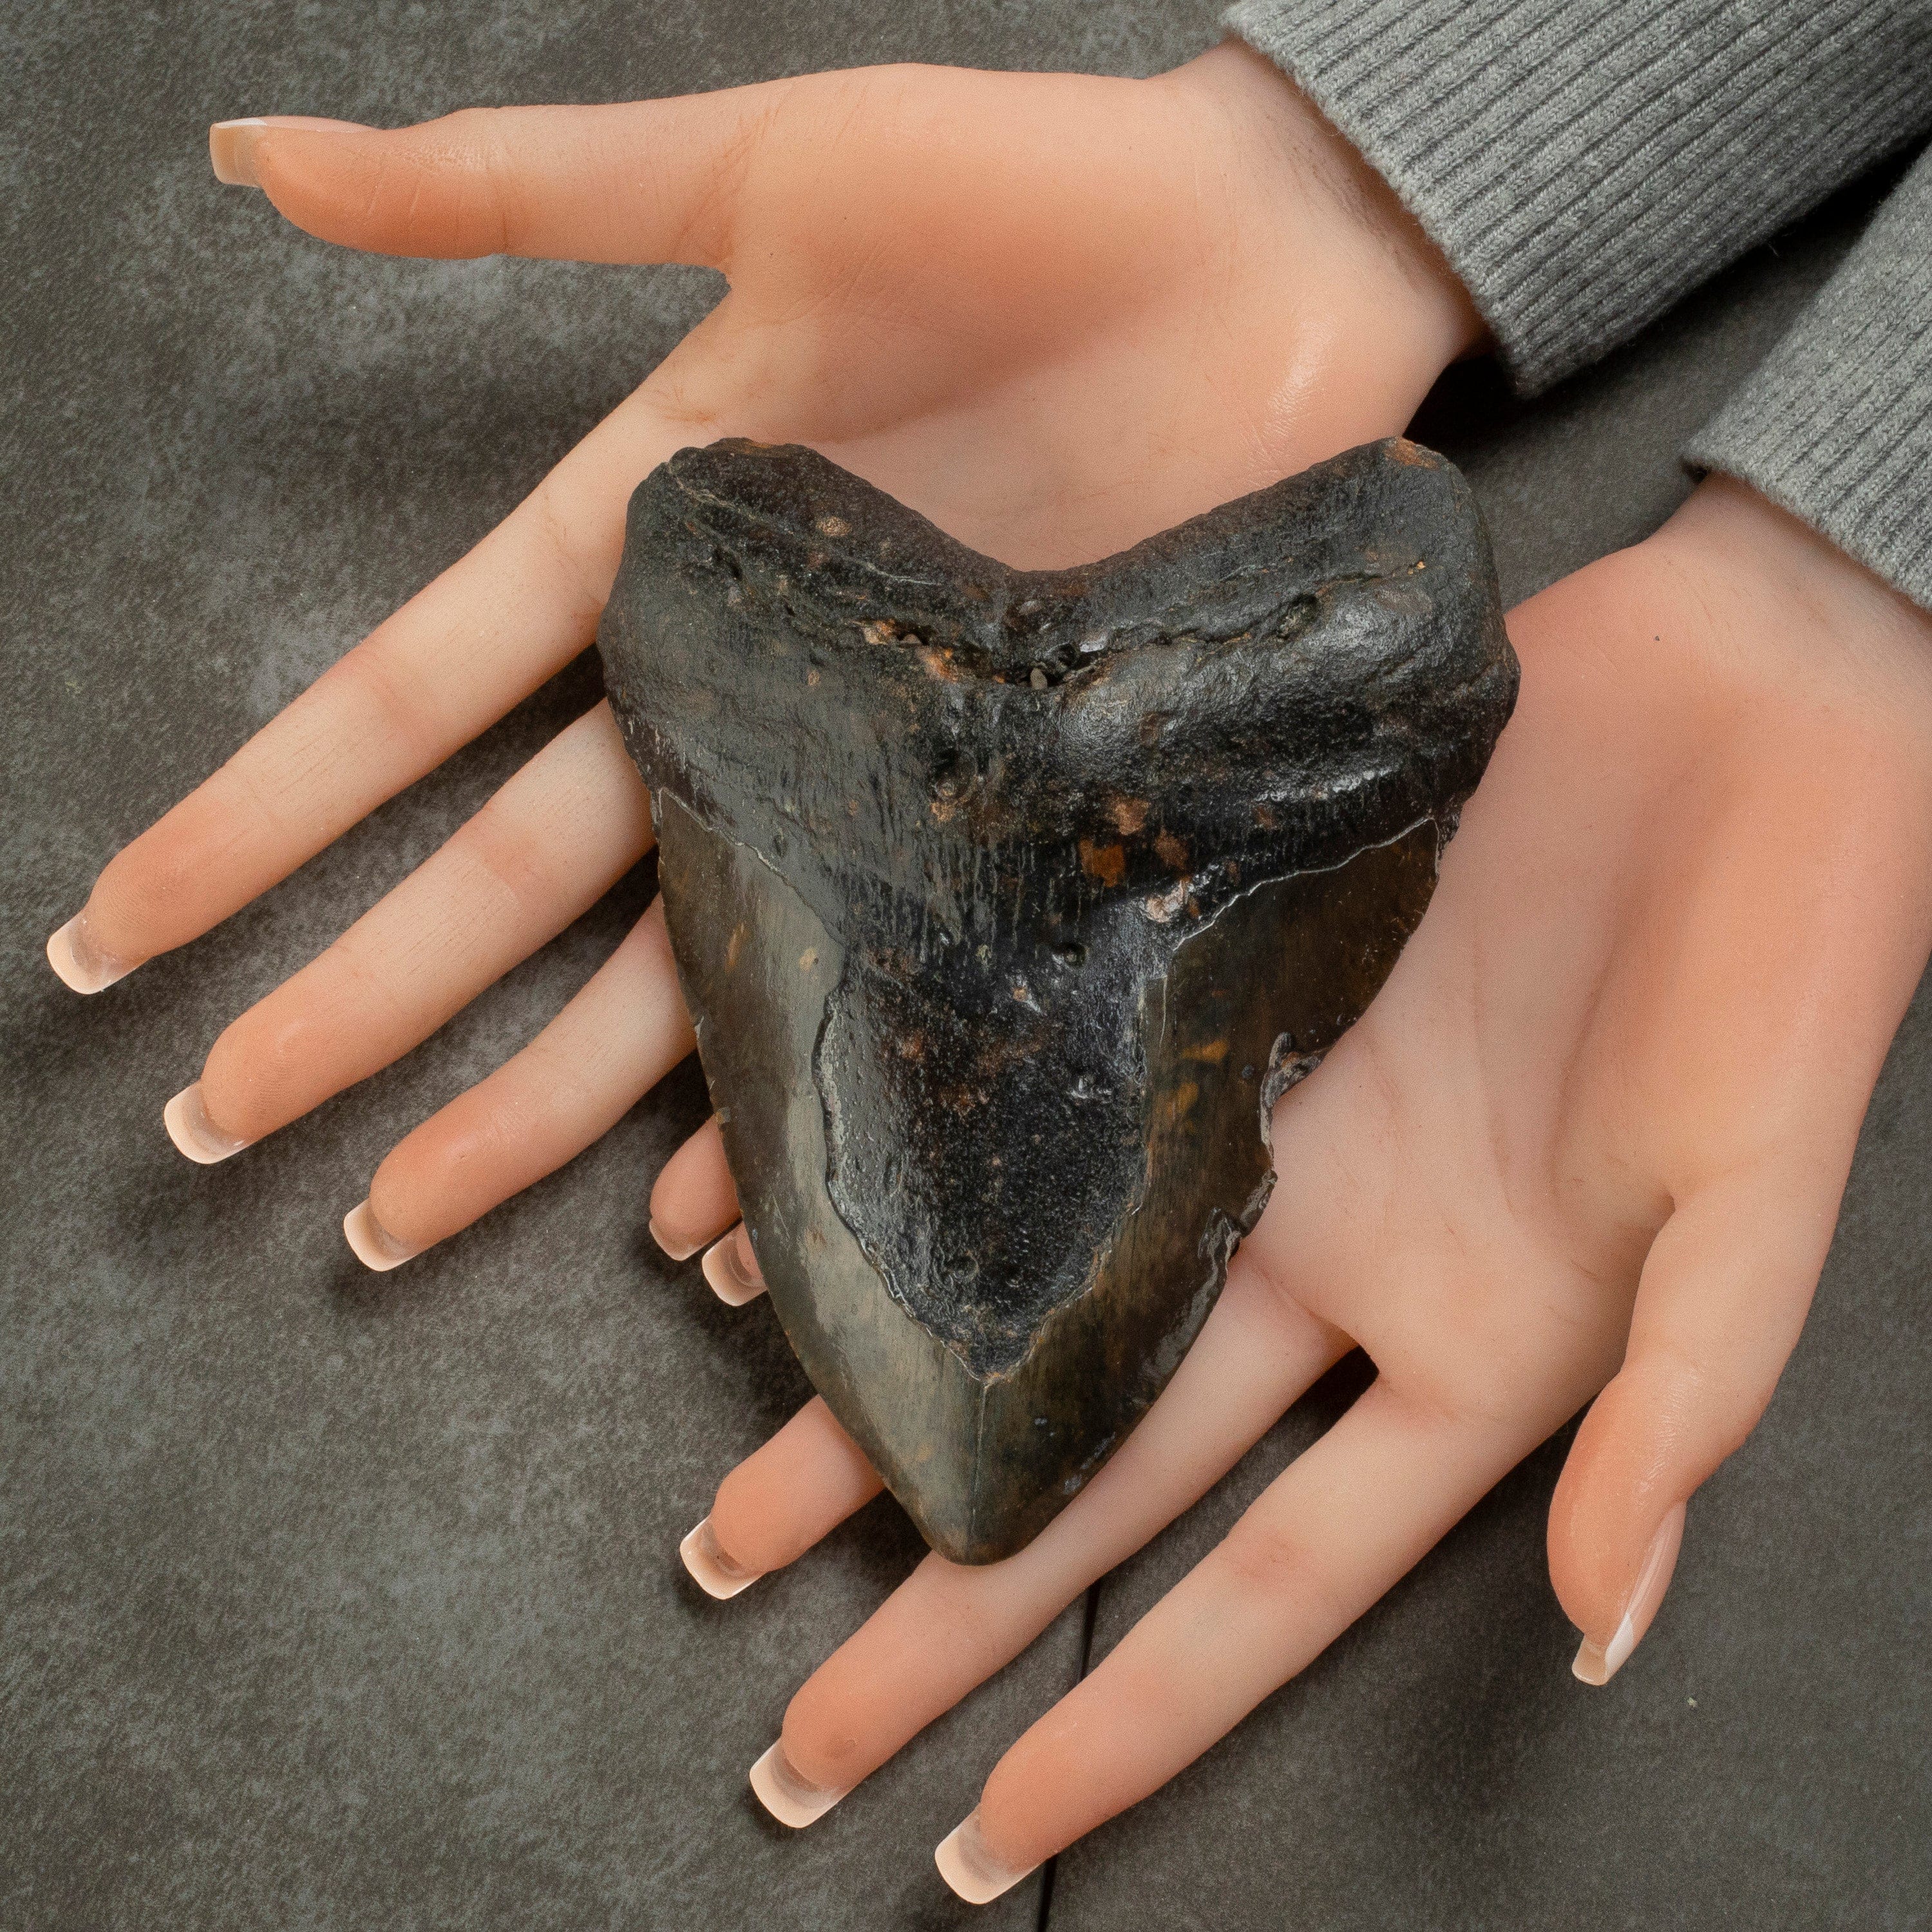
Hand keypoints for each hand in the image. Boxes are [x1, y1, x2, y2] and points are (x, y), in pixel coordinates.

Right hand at [44, 46, 1478, 1275]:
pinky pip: (866, 992)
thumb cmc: (1031, 195)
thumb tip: (251, 152)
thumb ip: (517, 192)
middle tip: (231, 1128)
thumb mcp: (761, 173)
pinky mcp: (1004, 822)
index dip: (263, 814)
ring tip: (405, 1220)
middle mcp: (740, 687)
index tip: (124, 929)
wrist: (1275, 262)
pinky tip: (701, 1234)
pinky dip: (783, 1109)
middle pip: (509, 879)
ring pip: (663, 971)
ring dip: (532, 1106)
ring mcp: (868, 773)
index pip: (409, 703)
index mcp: (657, 545)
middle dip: (363, 1001)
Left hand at [680, 477, 1931, 1898]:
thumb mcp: (1752, 1204)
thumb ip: (1680, 1407)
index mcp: (1454, 1349)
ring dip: (888, 1405)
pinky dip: (915, 1160)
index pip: (1259, 1584)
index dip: (1125, 1717)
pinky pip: (1028, 1090)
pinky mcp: (1208, 983)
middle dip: (946, 1599)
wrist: (1751, 702)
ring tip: (734, 1501)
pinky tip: (779, 1216)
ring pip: (1036, 1303)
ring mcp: (1251, 1127)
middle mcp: (1320, 1260)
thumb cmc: (1796, 964)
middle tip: (788, 1705)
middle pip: (1102, 1472)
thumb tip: (1603, 1622)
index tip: (987, 1831)